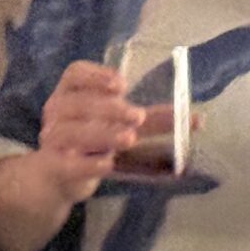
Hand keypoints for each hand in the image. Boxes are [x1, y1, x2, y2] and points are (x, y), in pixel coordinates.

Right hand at [32, 61, 167, 204]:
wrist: (58, 177)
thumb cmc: (93, 142)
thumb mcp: (122, 125)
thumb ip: (154, 120)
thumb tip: (196, 118)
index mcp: (70, 93)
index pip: (74, 74)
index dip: (97, 76)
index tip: (123, 85)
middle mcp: (57, 112)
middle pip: (76, 103)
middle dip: (108, 108)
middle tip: (137, 116)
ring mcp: (52, 140)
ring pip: (70, 132)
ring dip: (102, 133)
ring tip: (129, 138)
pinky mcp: (55, 167)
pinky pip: (68, 163)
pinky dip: (88, 163)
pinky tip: (108, 163)